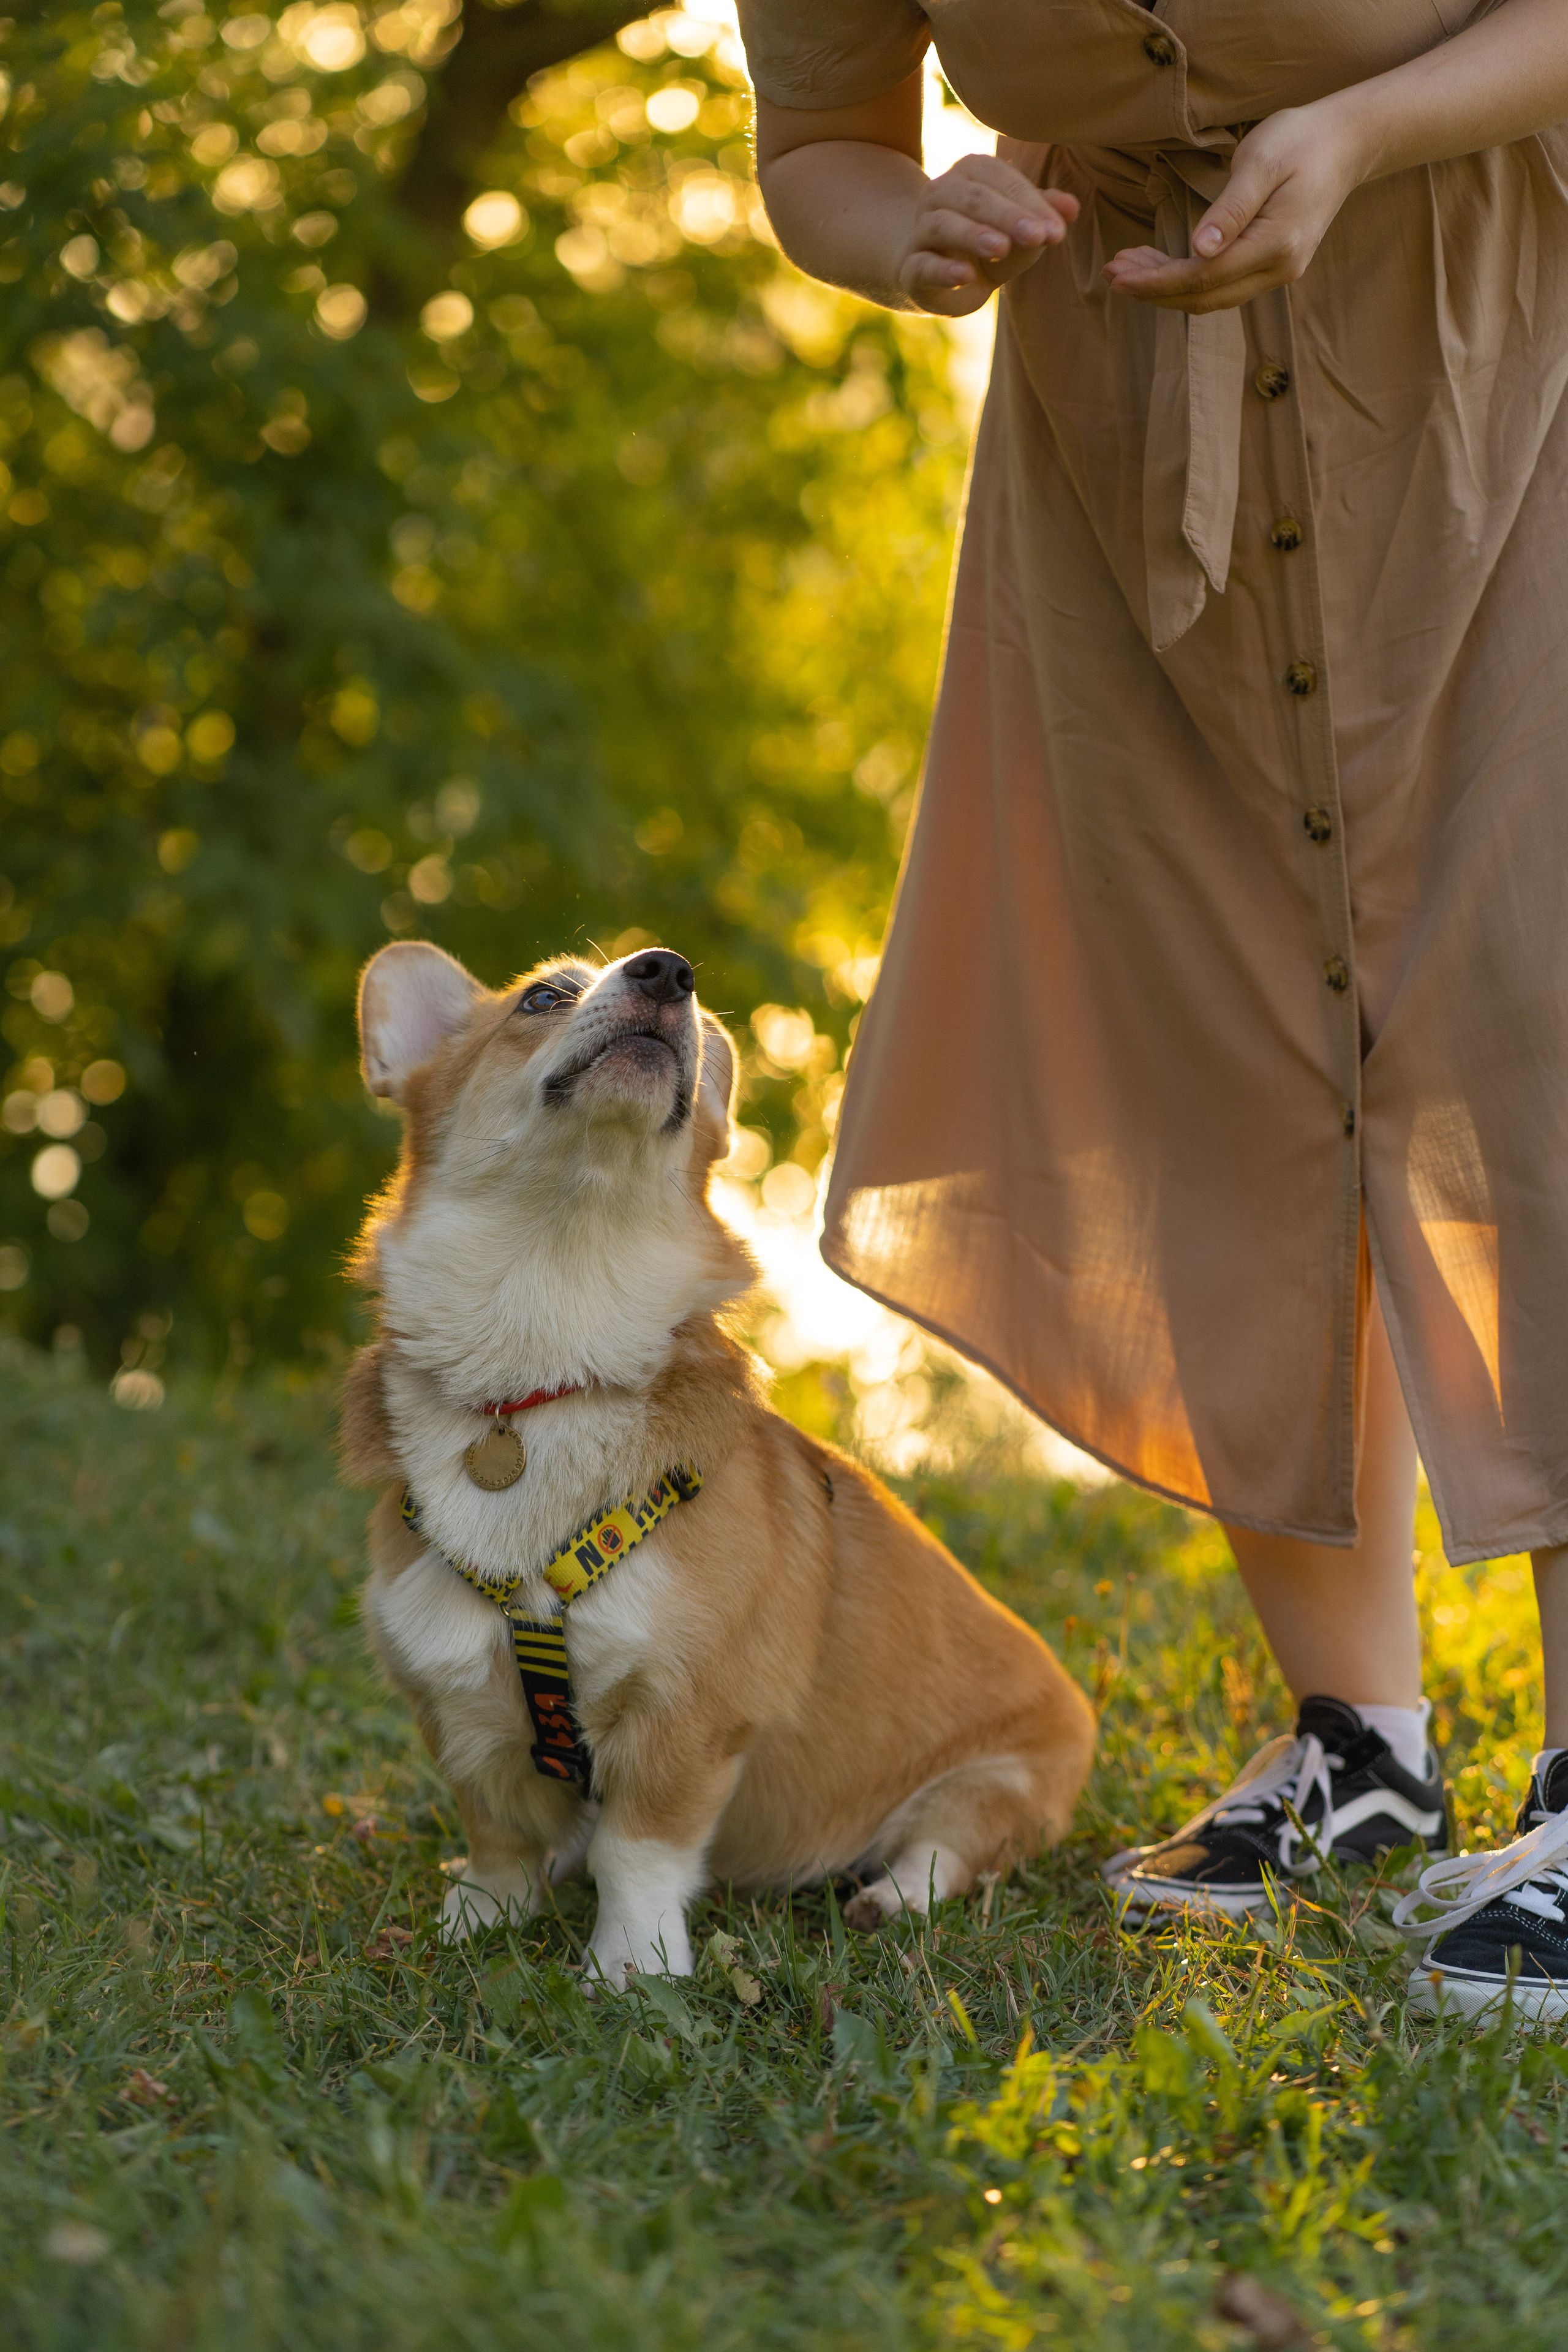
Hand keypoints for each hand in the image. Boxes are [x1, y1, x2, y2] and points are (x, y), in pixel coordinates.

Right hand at [898, 153, 1078, 316]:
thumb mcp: (1021, 228)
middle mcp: (940, 193)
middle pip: (973, 197)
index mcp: (970, 173)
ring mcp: (921, 229)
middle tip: (1038, 236)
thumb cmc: (989, 243)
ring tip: (1001, 248)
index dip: (1030, 203)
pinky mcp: (910, 267)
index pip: (1000, 179)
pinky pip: (922, 265)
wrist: (941, 276)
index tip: (1057, 231)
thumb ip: (1044, 214)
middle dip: (1008, 216)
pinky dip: (943, 270)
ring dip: (973, 235)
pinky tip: (965, 276)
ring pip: (943, 224)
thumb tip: (1072, 208)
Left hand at [1101, 103, 1366, 313]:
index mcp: (1276, 245)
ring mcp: (1277, 272)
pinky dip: (1186, 280)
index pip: (1203, 278)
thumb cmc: (1301, 141)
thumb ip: (1230, 209)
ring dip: (1166, 288)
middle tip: (1113, 272)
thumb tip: (1200, 249)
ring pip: (1210, 297)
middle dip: (1154, 290)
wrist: (1346, 143)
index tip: (1119, 275)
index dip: (1157, 283)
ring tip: (1128, 268)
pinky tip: (1161, 267)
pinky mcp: (1272, 266)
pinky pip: (1221, 286)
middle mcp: (1278, 270)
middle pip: (1203, 297)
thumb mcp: (1261, 163)